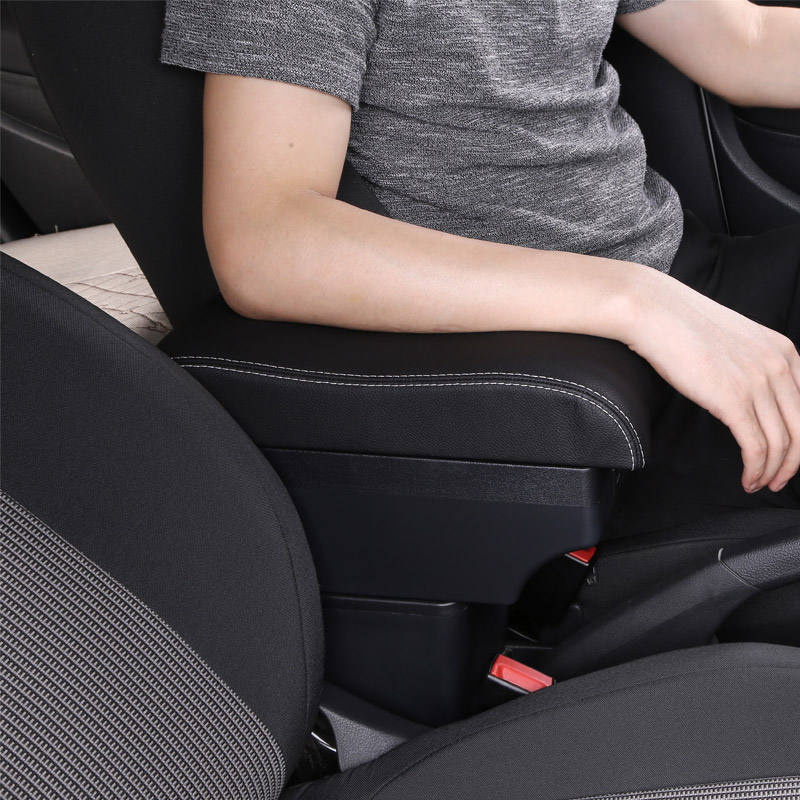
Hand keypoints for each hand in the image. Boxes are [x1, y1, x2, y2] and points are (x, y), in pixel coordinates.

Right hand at [626, 272, 799, 492]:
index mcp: (783, 351)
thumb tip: (745, 393)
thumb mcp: (732, 341)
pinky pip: (755, 447)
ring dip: (773, 472)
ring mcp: (758, 383)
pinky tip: (747, 479)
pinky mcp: (733, 400)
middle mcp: (779, 366)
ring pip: (781, 443)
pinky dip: (755, 470)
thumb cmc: (681, 325)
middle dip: (792, 463)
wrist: (654, 312)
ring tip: (758, 483)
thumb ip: (750, 364)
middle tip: (778, 480)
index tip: (786, 456)